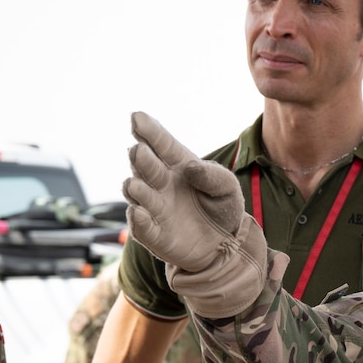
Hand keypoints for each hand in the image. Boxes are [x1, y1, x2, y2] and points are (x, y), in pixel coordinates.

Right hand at [124, 111, 268, 317]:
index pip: (161, 143)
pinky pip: (141, 226)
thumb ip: (212, 175)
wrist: (226, 244)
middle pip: (145, 165)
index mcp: (177, 164)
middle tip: (139, 151)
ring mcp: (153, 207)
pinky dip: (138, 220)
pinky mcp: (153, 233)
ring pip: (137, 193)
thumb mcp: (227, 187)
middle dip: (140, 158)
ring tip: (136, 185)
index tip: (137, 117)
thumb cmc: (222, 207)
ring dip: (135, 189)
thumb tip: (190, 166)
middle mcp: (159, 182)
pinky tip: (138, 213)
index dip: (148, 130)